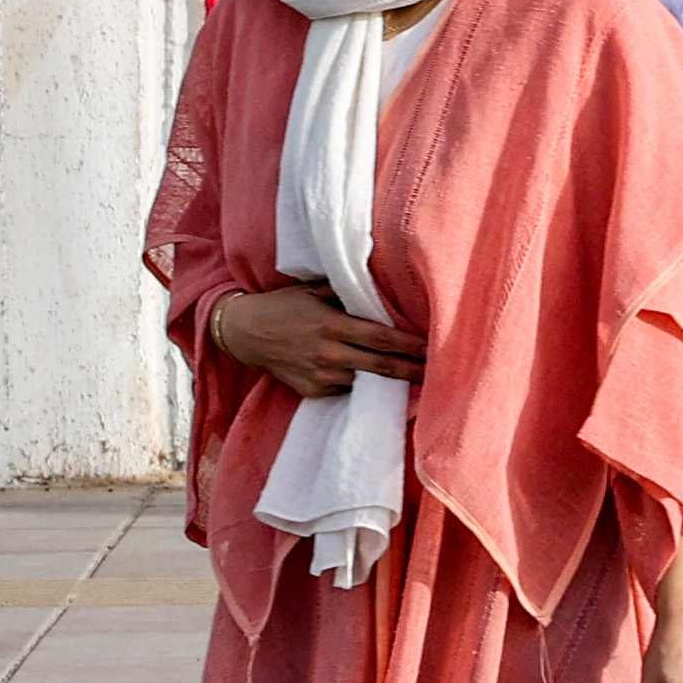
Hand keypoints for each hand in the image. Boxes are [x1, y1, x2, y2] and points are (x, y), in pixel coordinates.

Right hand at [211, 283, 424, 400]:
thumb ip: (347, 293)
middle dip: (412, 370)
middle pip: (381, 367)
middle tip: (438, 372)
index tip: (432, 346)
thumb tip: (381, 292)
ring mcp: (320, 377)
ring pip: (365, 381)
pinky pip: (345, 388)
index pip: (381, 338)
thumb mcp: (313, 290)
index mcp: (332, 325)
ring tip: (415, 376)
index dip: (409, 345)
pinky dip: (361, 384)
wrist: (245, 333)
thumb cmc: (283, 306)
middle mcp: (329, 354)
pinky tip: (377, 381)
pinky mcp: (313, 391)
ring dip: (390, 381)